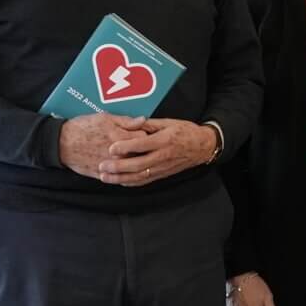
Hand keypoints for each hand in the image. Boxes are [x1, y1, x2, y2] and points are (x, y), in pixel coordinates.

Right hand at [57, 113, 147, 179]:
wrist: (61, 143)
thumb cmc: (82, 128)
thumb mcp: (104, 118)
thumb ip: (126, 121)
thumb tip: (143, 120)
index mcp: (119, 138)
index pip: (145, 139)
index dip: (146, 136)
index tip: (145, 134)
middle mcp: (118, 155)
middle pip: (141, 155)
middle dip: (143, 150)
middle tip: (142, 146)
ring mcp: (111, 167)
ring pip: (132, 168)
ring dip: (135, 163)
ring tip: (133, 156)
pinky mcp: (104, 175)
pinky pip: (121, 178)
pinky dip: (125, 173)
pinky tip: (126, 168)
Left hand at [99, 118, 217, 186]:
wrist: (203, 146)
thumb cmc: (185, 131)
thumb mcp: (169, 122)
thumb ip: (148, 124)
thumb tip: (131, 122)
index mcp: (164, 140)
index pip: (142, 145)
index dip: (125, 147)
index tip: (111, 148)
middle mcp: (163, 156)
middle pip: (138, 164)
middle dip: (118, 167)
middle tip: (102, 166)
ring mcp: (163, 167)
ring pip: (139, 176)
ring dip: (120, 178)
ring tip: (105, 177)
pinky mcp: (163, 174)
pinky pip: (145, 180)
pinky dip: (131, 182)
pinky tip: (120, 182)